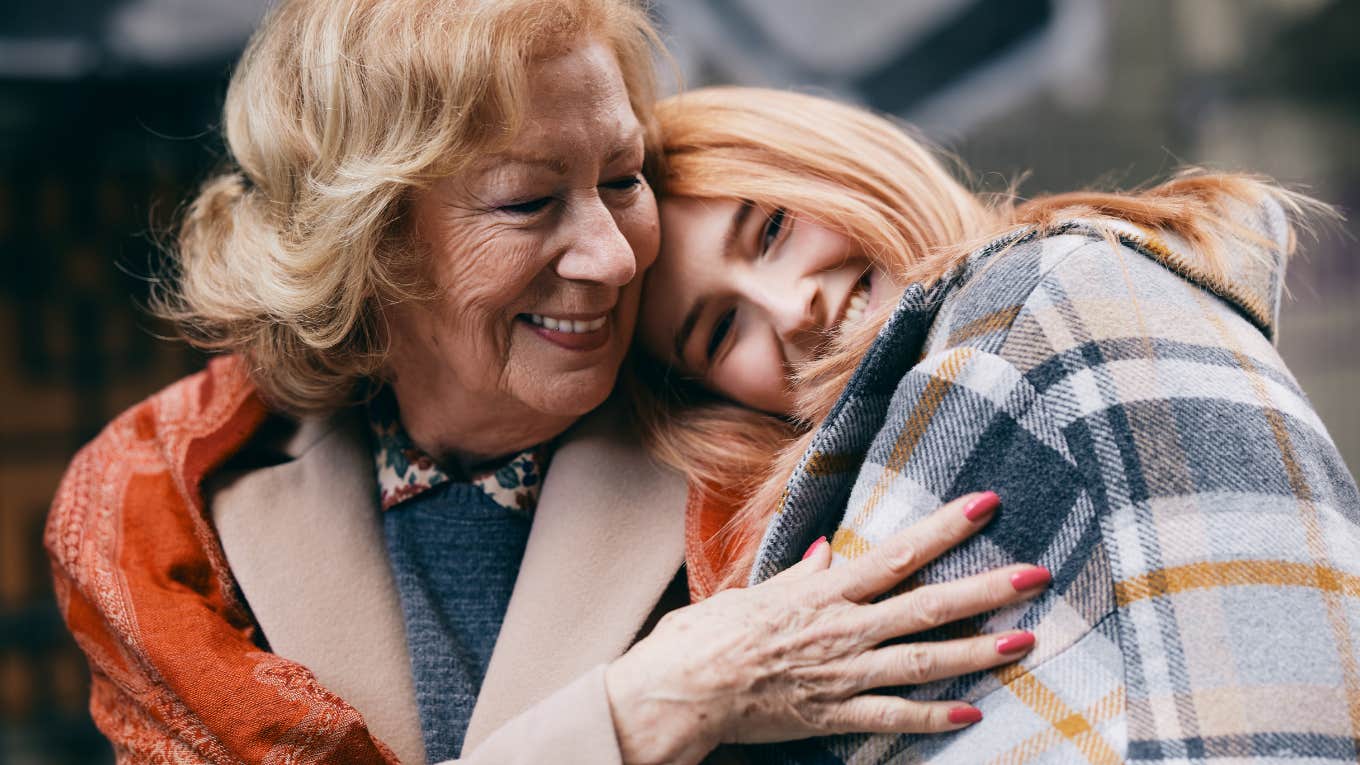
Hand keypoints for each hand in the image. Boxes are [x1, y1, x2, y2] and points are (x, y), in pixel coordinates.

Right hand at [604, 491, 1047, 764]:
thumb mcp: (753, 593)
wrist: (683, 691)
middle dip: (986, 590)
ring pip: (924, 661)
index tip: (986, 505)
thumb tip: (825, 554)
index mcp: (824, 592)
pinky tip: (973, 713)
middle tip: (1036, 574)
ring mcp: (844, 674)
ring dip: (978, 652)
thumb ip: (797, 577)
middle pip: (927, 606)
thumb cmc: (706, 637)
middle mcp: (844, 629)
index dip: (946, 528)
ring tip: (1026, 641)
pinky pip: (894, 716)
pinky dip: (934, 717)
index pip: (898, 553)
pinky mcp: (835, 714)